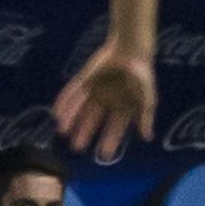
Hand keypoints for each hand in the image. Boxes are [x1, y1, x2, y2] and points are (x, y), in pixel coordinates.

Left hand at [52, 42, 156, 163]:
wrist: (131, 49)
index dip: (109, 142)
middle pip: (93, 121)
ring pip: (80, 108)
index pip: (114, 129)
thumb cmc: (142, 74)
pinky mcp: (84, 79)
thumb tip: (147, 138)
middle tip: (76, 147)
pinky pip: (72, 92)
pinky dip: (64, 102)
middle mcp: (106, 101)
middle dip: (84, 133)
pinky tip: (56, 113)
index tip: (103, 155)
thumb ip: (144, 116)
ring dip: (71, 120)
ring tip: (63, 132)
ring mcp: (94, 90)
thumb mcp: (147, 98)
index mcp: (122, 107)